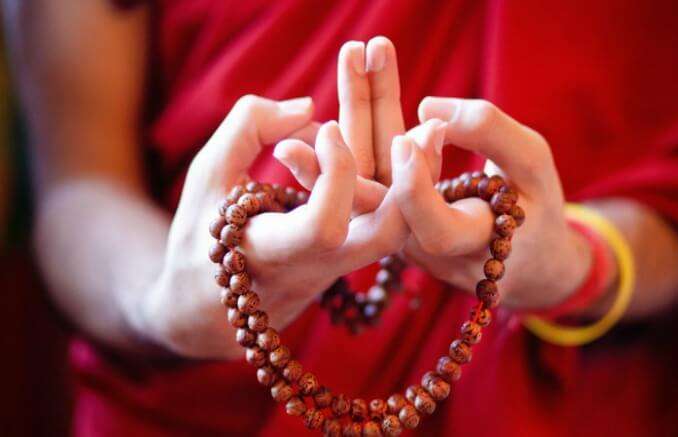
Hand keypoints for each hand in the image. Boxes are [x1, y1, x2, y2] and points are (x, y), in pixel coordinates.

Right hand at [137, 96, 402, 358]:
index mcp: (273, 254)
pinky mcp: (351, 255)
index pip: (322, 226)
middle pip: (385, 238)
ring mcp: (341, 265)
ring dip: (417, 179)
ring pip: (398, 230)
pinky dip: (401, 185)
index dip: (334, 173)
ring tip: (429, 128)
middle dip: (410, 183)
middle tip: (425, 131)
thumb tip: (310, 108)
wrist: (210, 305)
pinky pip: (387, 223)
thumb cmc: (202, 234)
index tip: (327, 127)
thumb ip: (248, 130)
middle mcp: (317, 266)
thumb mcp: (207, 176)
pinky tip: (405, 145)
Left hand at [280, 37, 591, 311]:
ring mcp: (393, 221)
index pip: (426, 223)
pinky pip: (368, 161)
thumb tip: (426, 109)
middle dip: (366, 114)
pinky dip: (362, 118)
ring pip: (366, 164)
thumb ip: (491, 134)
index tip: (409, 138)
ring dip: (359, 104)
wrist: (519, 253)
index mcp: (458, 245)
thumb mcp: (532, 168)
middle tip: (354, 54)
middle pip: (377, 184)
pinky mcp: (386, 204)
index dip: (414, 186)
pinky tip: (354, 76)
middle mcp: (412, 239)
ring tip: (354, 52)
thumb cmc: (536, 209)